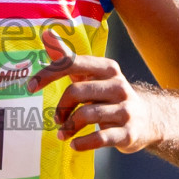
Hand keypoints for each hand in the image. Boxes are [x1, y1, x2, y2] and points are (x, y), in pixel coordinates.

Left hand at [27, 29, 153, 153]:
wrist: (148, 119)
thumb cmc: (110, 95)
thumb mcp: (92, 75)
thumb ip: (69, 57)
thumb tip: (47, 33)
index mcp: (107, 69)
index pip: (72, 63)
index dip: (48, 74)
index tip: (30, 87)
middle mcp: (118, 86)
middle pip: (77, 91)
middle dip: (61, 106)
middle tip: (56, 118)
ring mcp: (125, 109)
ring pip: (87, 115)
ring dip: (68, 126)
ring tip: (63, 133)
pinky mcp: (128, 132)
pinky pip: (100, 138)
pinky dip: (83, 143)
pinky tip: (74, 144)